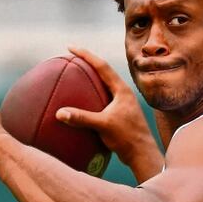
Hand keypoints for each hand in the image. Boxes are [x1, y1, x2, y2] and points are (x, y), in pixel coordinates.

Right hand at [57, 47, 163, 181]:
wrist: (143, 154)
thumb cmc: (127, 138)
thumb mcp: (103, 126)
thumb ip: (82, 118)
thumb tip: (59, 113)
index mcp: (122, 90)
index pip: (102, 66)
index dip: (86, 55)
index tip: (71, 48)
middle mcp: (123, 93)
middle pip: (104, 72)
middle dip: (88, 62)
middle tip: (72, 57)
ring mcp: (122, 104)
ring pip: (104, 85)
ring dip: (91, 79)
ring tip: (75, 76)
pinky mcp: (120, 114)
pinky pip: (102, 99)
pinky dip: (91, 97)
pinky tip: (80, 104)